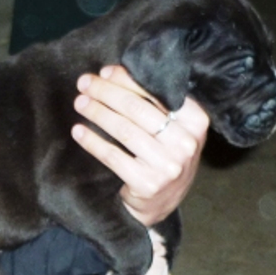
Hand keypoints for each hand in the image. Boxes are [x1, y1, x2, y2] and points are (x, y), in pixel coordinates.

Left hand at [72, 65, 208, 225]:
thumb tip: (112, 73)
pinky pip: (113, 156)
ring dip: (97, 113)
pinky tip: (79, 131)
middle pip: (137, 108)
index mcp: (196, 121)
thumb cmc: (163, 156)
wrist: (162, 202)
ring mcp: (168, 165)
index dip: (127, 79)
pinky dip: (92, 141)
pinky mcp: (148, 183)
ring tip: (80, 103)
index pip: (157, 92)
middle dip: (106, 92)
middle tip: (84, 84)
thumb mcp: (172, 129)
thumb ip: (156, 104)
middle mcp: (186, 143)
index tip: (104, 72)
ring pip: (123, 130)